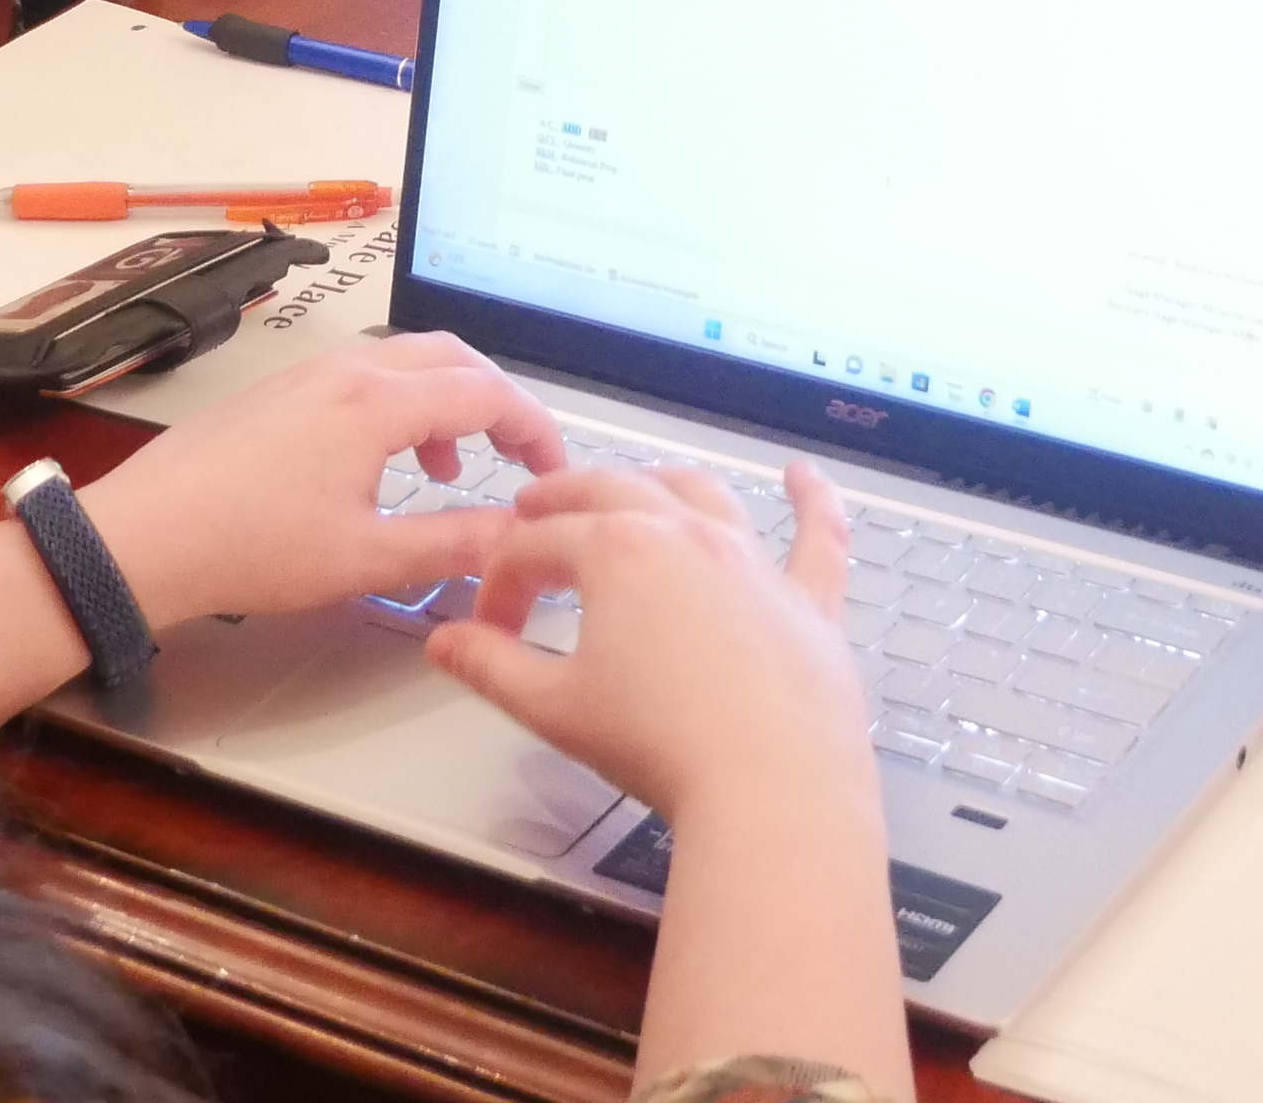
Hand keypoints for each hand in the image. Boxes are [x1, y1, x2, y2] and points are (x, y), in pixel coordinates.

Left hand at [78, 332, 566, 627]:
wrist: (146, 537)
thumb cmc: (251, 548)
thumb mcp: (364, 560)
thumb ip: (450, 544)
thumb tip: (515, 536)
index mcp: (378, 402)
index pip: (488, 392)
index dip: (534, 429)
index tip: (552, 471)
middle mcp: (347, 369)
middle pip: (451, 357)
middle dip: (495, 402)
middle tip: (514, 456)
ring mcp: (307, 373)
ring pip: (403, 362)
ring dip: (442, 404)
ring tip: (444, 471)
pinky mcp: (276, 390)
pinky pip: (360, 375)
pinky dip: (397, 407)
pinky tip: (378, 467)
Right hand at [427, 462, 875, 826]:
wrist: (770, 786)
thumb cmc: (663, 747)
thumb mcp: (555, 709)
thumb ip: (492, 668)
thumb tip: (445, 642)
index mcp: (617, 551)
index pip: (536, 546)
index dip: (502, 581)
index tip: (489, 625)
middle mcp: (686, 534)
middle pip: (611, 492)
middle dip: (563, 500)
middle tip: (534, 512)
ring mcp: (753, 561)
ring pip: (699, 494)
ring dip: (656, 484)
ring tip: (631, 490)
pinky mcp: (809, 599)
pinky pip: (816, 535)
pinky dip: (812, 499)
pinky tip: (805, 475)